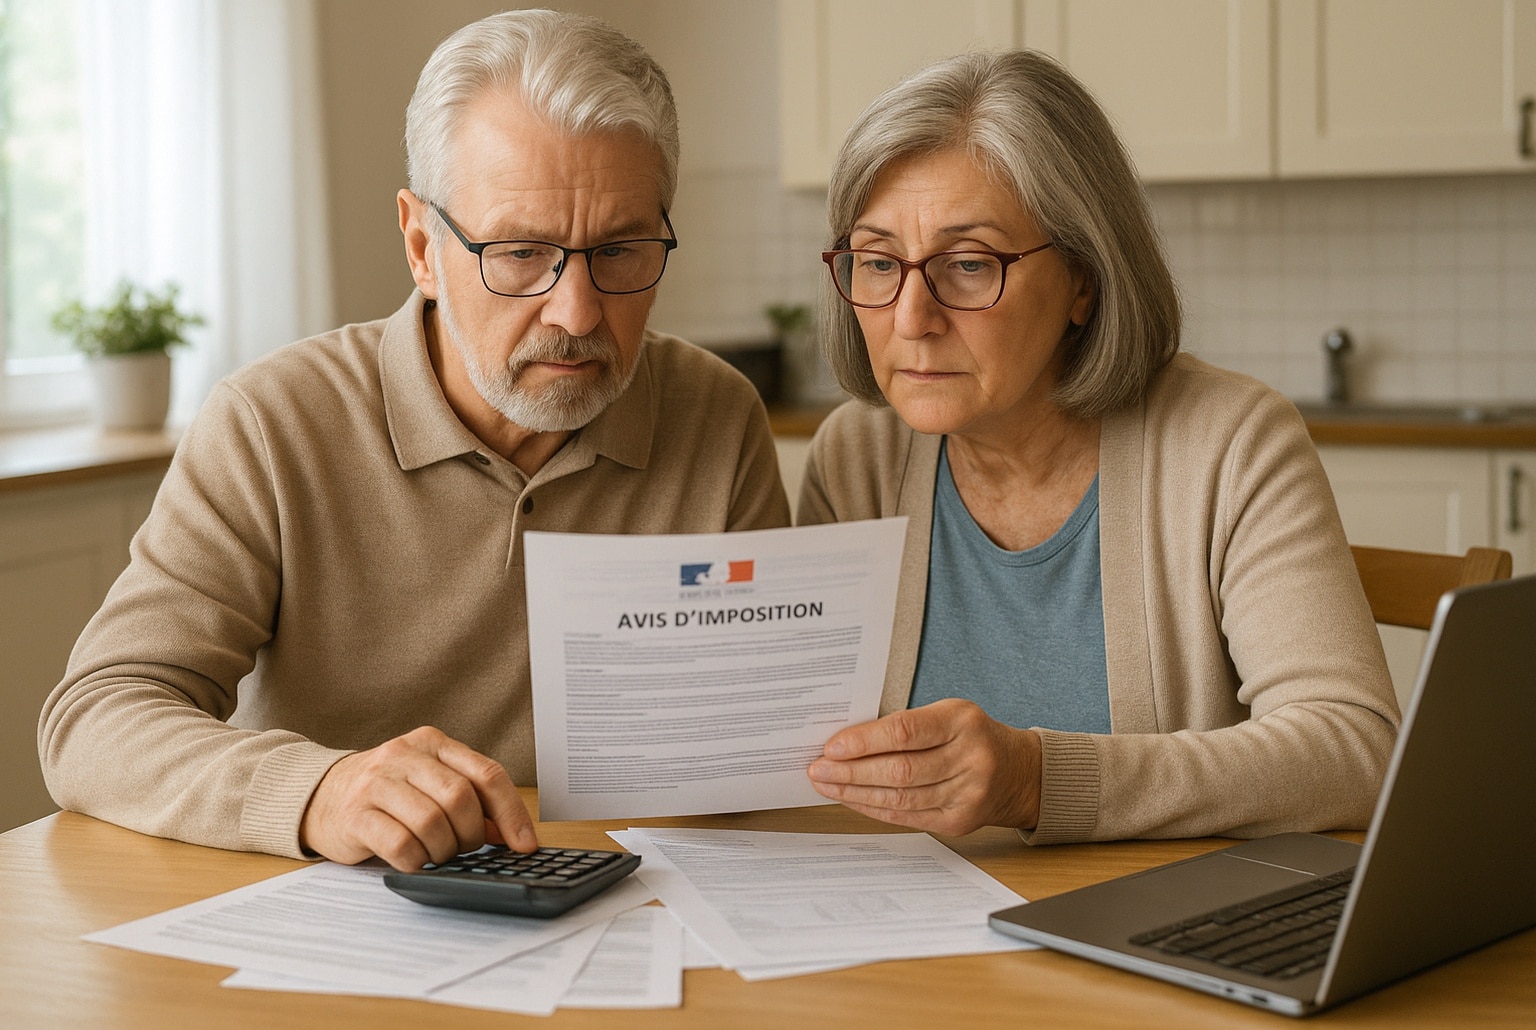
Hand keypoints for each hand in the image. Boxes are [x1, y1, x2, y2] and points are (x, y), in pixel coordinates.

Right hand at [299, 726, 537, 868]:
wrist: (320, 796)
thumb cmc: (387, 793)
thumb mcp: (428, 782)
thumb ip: (469, 798)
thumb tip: (510, 834)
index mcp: (432, 742)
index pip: (487, 774)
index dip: (512, 813)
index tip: (524, 844)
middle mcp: (404, 755)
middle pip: (461, 799)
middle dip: (471, 834)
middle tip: (464, 849)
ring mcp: (376, 783)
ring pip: (432, 823)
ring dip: (444, 850)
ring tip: (437, 854)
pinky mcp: (354, 815)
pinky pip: (401, 845)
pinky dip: (417, 861)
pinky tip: (414, 860)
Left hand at [807, 699, 1041, 835]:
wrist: (1018, 773)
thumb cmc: (971, 736)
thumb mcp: (947, 715)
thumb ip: (905, 726)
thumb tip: (847, 742)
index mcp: (963, 722)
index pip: (905, 732)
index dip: (864, 742)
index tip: (831, 747)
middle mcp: (970, 758)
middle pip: (900, 770)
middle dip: (852, 772)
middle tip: (818, 770)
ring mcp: (968, 794)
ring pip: (901, 797)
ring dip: (856, 794)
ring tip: (827, 786)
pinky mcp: (960, 821)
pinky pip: (908, 816)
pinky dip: (875, 808)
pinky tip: (852, 801)